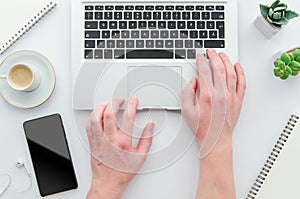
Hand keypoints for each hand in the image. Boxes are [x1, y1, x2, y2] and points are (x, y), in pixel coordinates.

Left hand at [86, 97, 153, 198]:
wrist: (108, 182)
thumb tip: (150, 127)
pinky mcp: (92, 142)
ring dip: (101, 106)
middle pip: (108, 112)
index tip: (133, 100)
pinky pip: (89, 125)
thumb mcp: (141, 157)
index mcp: (123, 141)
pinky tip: (97, 114)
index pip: (127, 116)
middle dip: (115, 102)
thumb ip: (146, 139)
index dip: (131, 105)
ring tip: (107, 104)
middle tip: (119, 100)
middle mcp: (109, 138)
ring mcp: (99, 139)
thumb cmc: (122, 171)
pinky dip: (93, 116)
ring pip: (96, 117)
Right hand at [182, 49, 245, 198]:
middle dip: (214, 57)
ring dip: (226, 61)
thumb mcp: (186, 110)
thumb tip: (194, 80)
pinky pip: (242, 83)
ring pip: (231, 73)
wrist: (215, 139)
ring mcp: (231, 97)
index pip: (204, 71)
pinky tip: (237, 66)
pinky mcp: (238, 101)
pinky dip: (240, 72)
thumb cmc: (201, 127)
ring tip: (222, 55)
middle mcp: (220, 94)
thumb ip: (187, 92)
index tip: (199, 56)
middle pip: (218, 69)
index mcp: (207, 96)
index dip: (201, 61)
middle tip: (211, 51)